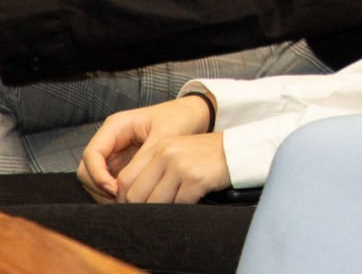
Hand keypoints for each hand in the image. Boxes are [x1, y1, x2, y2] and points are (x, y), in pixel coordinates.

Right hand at [79, 96, 216, 201]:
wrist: (196, 116)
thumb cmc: (181, 118)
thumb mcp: (164, 135)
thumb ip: (144, 157)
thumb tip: (126, 184)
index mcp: (115, 126)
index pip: (91, 154)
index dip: (97, 175)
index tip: (115, 190)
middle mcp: (111, 140)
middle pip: (88, 170)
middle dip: (100, 188)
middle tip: (123, 200)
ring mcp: (116, 154)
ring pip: (97, 181)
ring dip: (107, 195)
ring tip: (130, 202)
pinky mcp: (124, 166)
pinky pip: (111, 184)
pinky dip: (117, 195)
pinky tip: (135, 201)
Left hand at [97, 128, 228, 204]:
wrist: (238, 149)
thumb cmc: (204, 154)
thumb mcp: (176, 151)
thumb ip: (153, 168)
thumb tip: (130, 197)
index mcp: (157, 147)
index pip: (125, 178)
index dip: (123, 198)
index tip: (130, 207)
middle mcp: (166, 154)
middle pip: (135, 194)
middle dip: (139, 209)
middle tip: (148, 214)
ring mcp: (180, 166)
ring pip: (154, 203)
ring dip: (160, 210)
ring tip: (170, 207)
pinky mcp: (196, 179)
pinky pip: (178, 204)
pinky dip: (180, 209)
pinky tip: (189, 202)